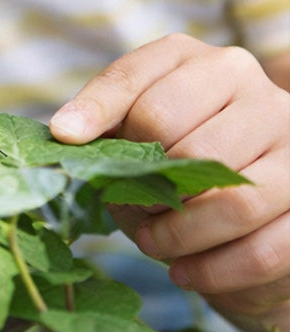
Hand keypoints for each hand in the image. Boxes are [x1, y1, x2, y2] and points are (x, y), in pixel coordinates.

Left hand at [50, 36, 289, 331]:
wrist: (254, 197)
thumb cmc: (175, 154)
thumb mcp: (137, 128)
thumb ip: (106, 126)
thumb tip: (64, 133)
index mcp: (191, 59)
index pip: (134, 80)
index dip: (96, 112)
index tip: (66, 137)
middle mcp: (245, 82)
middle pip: (178, 137)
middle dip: (143, 185)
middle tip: (128, 210)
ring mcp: (288, 135)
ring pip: (227, 196)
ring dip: (179, 233)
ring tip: (151, 244)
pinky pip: (265, 244)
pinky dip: (217, 268)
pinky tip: (184, 272)